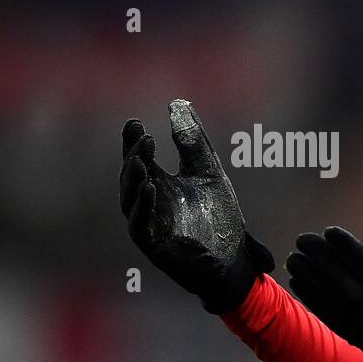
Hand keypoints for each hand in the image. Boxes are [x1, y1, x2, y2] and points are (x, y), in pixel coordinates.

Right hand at [120, 99, 274, 313]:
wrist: (233, 257)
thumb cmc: (219, 217)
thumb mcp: (208, 171)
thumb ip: (193, 142)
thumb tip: (177, 104)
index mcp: (159, 183)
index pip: (140, 158)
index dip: (133, 141)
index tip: (135, 123)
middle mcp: (148, 202)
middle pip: (131, 176)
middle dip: (134, 156)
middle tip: (142, 138)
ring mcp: (148, 223)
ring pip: (129, 199)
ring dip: (133, 179)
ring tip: (140, 160)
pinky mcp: (153, 245)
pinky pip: (140, 225)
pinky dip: (141, 207)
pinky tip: (150, 188)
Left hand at [284, 211, 362, 361]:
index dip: (349, 251)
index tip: (329, 231)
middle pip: (345, 289)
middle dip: (321, 263)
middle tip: (302, 240)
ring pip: (334, 307)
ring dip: (312, 283)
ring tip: (293, 260)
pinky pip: (335, 323)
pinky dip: (316, 304)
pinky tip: (301, 286)